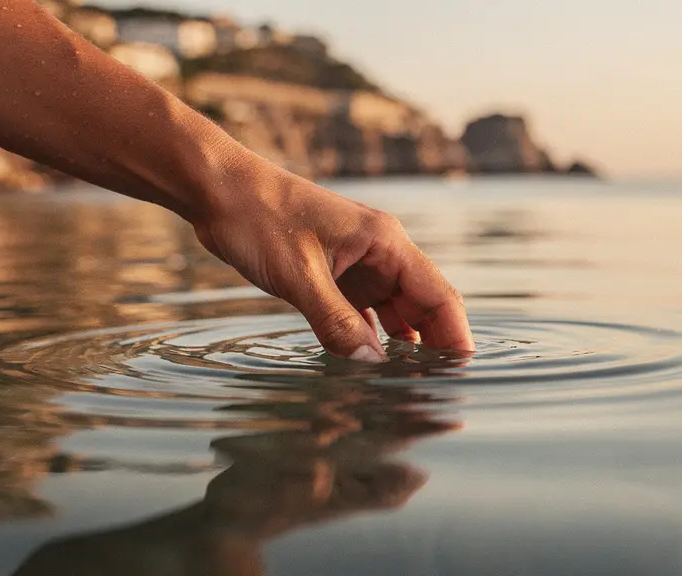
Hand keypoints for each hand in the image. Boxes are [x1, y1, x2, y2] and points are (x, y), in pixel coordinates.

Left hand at [193, 164, 473, 360]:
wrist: (219, 191)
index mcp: (385, 242)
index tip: (462, 373)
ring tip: (409, 387)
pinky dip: (372, 338)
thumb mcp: (297, 275)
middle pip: (423, 307)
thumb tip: (370, 364)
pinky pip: (367, 313)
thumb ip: (335, 321)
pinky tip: (370, 365)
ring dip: (403, 347)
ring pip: (397, 313)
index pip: (438, 295)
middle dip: (433, 348)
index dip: (455, 336)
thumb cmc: (258, 218)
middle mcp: (381, 253)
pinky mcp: (337, 275)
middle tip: (434, 393)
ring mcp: (359, 265)